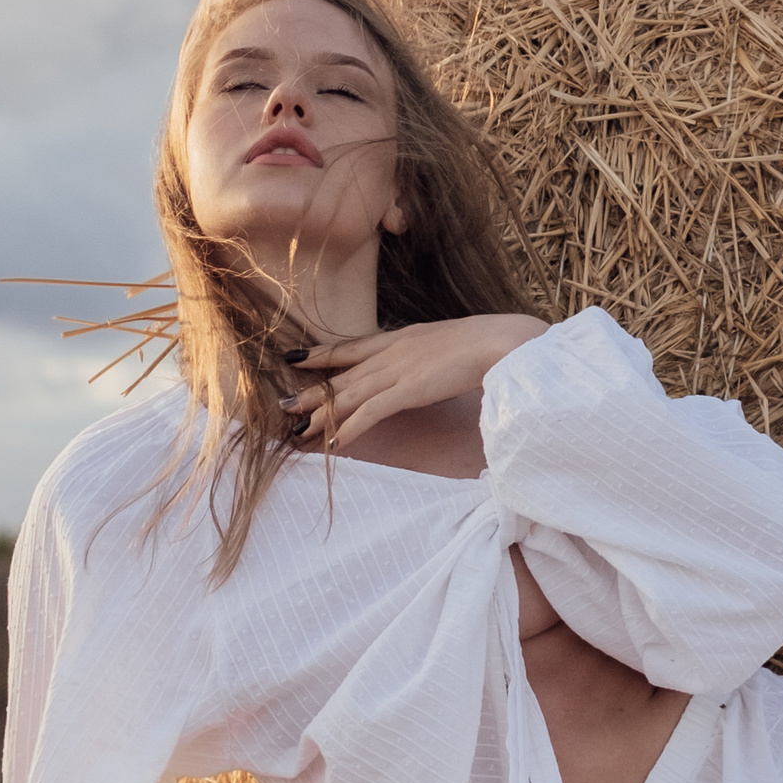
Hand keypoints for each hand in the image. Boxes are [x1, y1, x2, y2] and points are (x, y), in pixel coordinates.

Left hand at [293, 313, 546, 452]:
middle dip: (310, 392)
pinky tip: (334, 444)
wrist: (500, 341)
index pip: (352, 347)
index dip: (322, 354)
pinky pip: (370, 413)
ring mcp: (397, 371)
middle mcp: (392, 353)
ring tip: (296, 428)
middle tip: (281, 404)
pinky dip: (349, 429)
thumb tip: (426, 364)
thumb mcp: (447, 342)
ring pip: (347, 395)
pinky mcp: (407, 391)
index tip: (297, 358)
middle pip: (341, 375)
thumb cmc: (486, 343)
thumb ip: (430, 353)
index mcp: (401, 338)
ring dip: (320, 414)